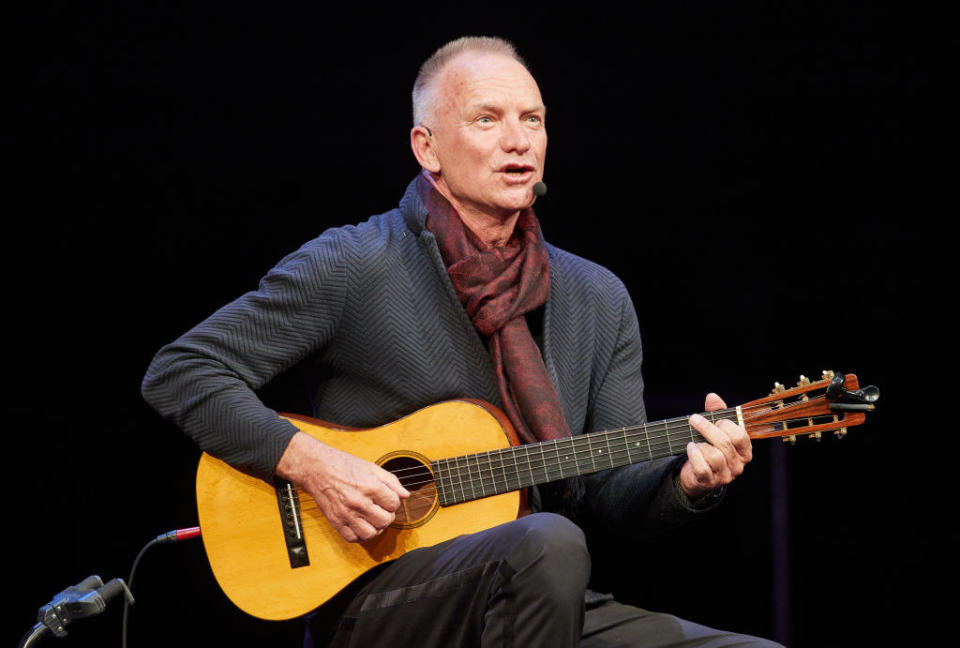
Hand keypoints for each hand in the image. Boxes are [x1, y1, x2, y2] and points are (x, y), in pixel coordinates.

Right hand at [275, 431, 409, 542]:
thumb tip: (405, 495)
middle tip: (382, 510)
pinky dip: (360, 535)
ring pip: (370, 533)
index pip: (393, 504)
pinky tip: (361, 525)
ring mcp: (346, 513)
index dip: (393, 502)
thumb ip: (391, 481)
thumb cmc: (344, 466)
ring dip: (375, 528)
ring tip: (373, 519)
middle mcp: (358, 501)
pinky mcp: (335, 521)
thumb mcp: (372, 468)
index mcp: (370, 486)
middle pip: (385, 521)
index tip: (387, 499)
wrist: (318, 468)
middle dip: (387, 516)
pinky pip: (352, 538)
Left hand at [679, 393, 752, 499]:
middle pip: (724, 443)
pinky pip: (702, 467)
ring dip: (701, 444)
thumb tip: (712, 397)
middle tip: (694, 419)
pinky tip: (690, 448)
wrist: (698, 476)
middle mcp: (738, 465)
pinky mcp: (709, 482)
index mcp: (745, 451)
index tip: (715, 420)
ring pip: (714, 456)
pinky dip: (694, 455)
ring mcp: (725, 476)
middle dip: (707, 428)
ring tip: (695, 441)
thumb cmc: (710, 448)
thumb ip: (717, 413)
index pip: (740, 436)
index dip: (726, 425)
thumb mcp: (716, 430)